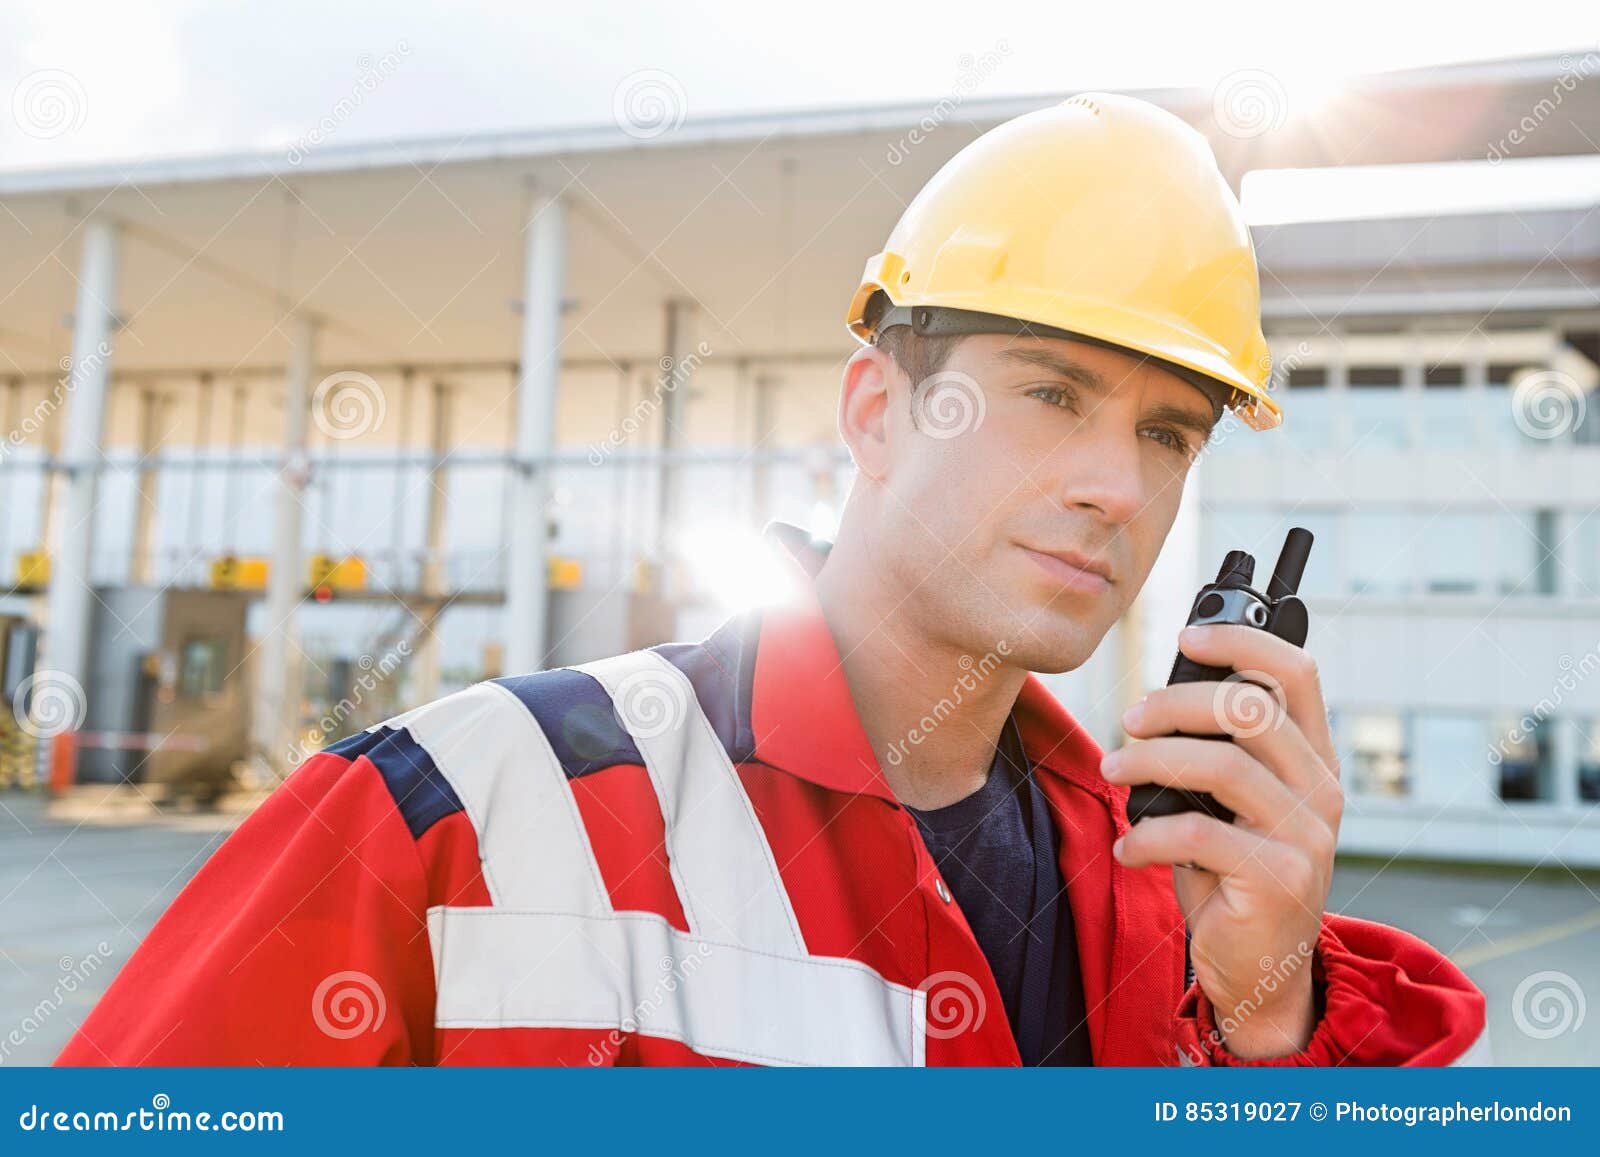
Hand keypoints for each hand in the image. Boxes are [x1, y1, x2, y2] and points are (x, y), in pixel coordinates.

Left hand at [1098, 623, 1342, 1058]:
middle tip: (1129, 721)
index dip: (1243, 641)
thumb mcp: (1233, 805)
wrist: (1260, 968)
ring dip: (1151, 761)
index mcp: (1314, 760)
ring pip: (1222, 765)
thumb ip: (1219, 753)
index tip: (1186, 637)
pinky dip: (1147, 833)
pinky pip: (1198, 832)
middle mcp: (1322, 791)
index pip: (1297, 674)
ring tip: (1115, 772)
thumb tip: (1155, 703)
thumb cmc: (1234, 874)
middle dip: (1174, 703)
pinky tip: (1128, 846)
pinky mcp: (1278, 879)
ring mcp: (1307, 836)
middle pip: (1249, 709)